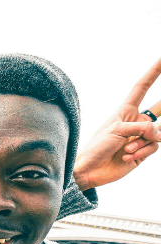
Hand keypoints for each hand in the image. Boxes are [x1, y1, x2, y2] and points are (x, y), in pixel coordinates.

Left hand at [73, 56, 160, 190]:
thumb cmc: (97, 147)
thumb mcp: (116, 131)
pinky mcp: (143, 152)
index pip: (142, 88)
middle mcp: (136, 122)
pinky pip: (153, 146)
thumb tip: (158, 134)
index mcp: (125, 111)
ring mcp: (141, 137)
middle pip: (159, 107)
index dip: (153, 73)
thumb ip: (141, 128)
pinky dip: (141, 151)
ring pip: (158, 133)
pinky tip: (127, 157)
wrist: (90, 171)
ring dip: (142, 142)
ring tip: (126, 150)